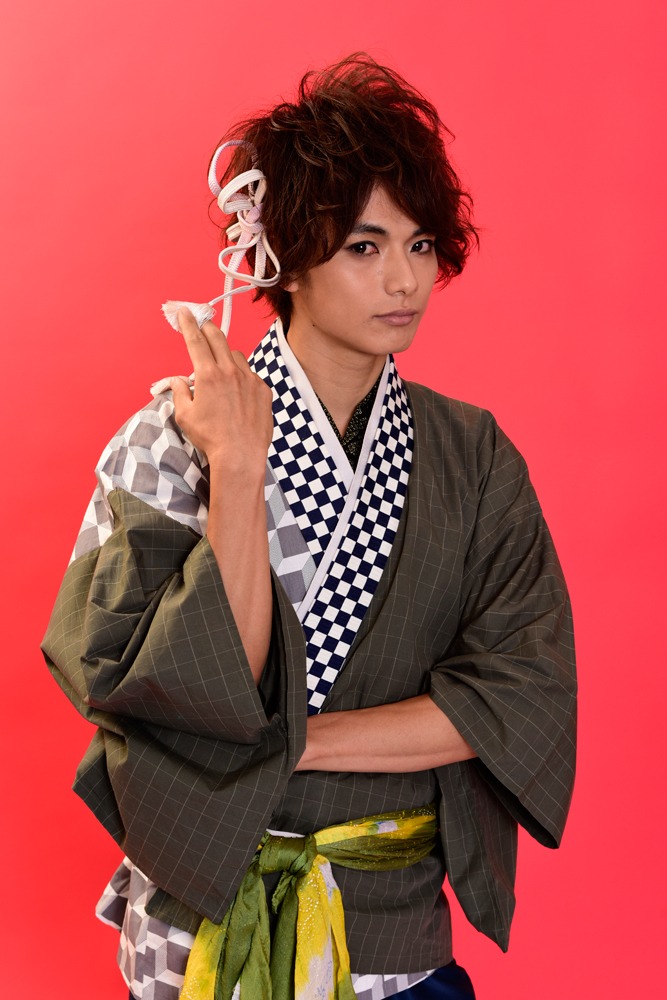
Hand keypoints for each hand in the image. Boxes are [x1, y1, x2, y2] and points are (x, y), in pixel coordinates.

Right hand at [170, 308, 273, 474]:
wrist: (241, 456)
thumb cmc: (210, 438)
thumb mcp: (185, 415)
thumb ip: (180, 392)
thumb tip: (179, 380)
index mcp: (208, 375)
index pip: (196, 340)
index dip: (188, 323)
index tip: (184, 311)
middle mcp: (230, 372)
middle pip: (218, 337)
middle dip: (207, 326)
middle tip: (201, 322)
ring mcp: (250, 380)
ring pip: (236, 355)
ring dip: (226, 355)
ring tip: (219, 369)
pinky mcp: (263, 390)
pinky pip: (250, 375)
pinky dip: (241, 377)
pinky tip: (237, 393)